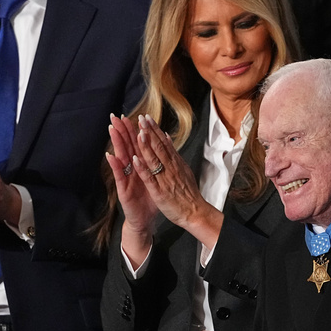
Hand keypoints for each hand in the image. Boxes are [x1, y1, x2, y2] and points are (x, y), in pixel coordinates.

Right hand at [105, 113, 156, 266]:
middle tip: (115, 116)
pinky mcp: (123, 190)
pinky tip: (111, 156)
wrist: (145, 220)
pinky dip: (115, 166)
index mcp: (139, 166)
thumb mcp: (153, 179)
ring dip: (116, 143)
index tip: (130, 116)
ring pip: (120, 158)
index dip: (132, 130)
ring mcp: (125, 179)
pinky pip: (119, 176)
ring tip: (112, 129)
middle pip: (126, 147)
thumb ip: (152, 164)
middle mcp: (130, 170)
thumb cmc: (149, 199)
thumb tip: (157, 148)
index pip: (135, 145)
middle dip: (121, 132)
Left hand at [132, 115, 221, 246]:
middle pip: (159, 147)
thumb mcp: (183, 169)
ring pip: (154, 160)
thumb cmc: (188, 192)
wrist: (195, 212)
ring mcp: (165, 179)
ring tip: (139, 132)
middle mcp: (170, 168)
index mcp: (175, 163)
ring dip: (146, 146)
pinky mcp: (159, 192)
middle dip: (149, 132)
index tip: (146, 117)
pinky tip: (135, 160)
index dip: (154, 129)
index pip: (163, 142)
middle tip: (141, 118)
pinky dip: (143, 169)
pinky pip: (150, 178)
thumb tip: (167, 137)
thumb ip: (174, 154)